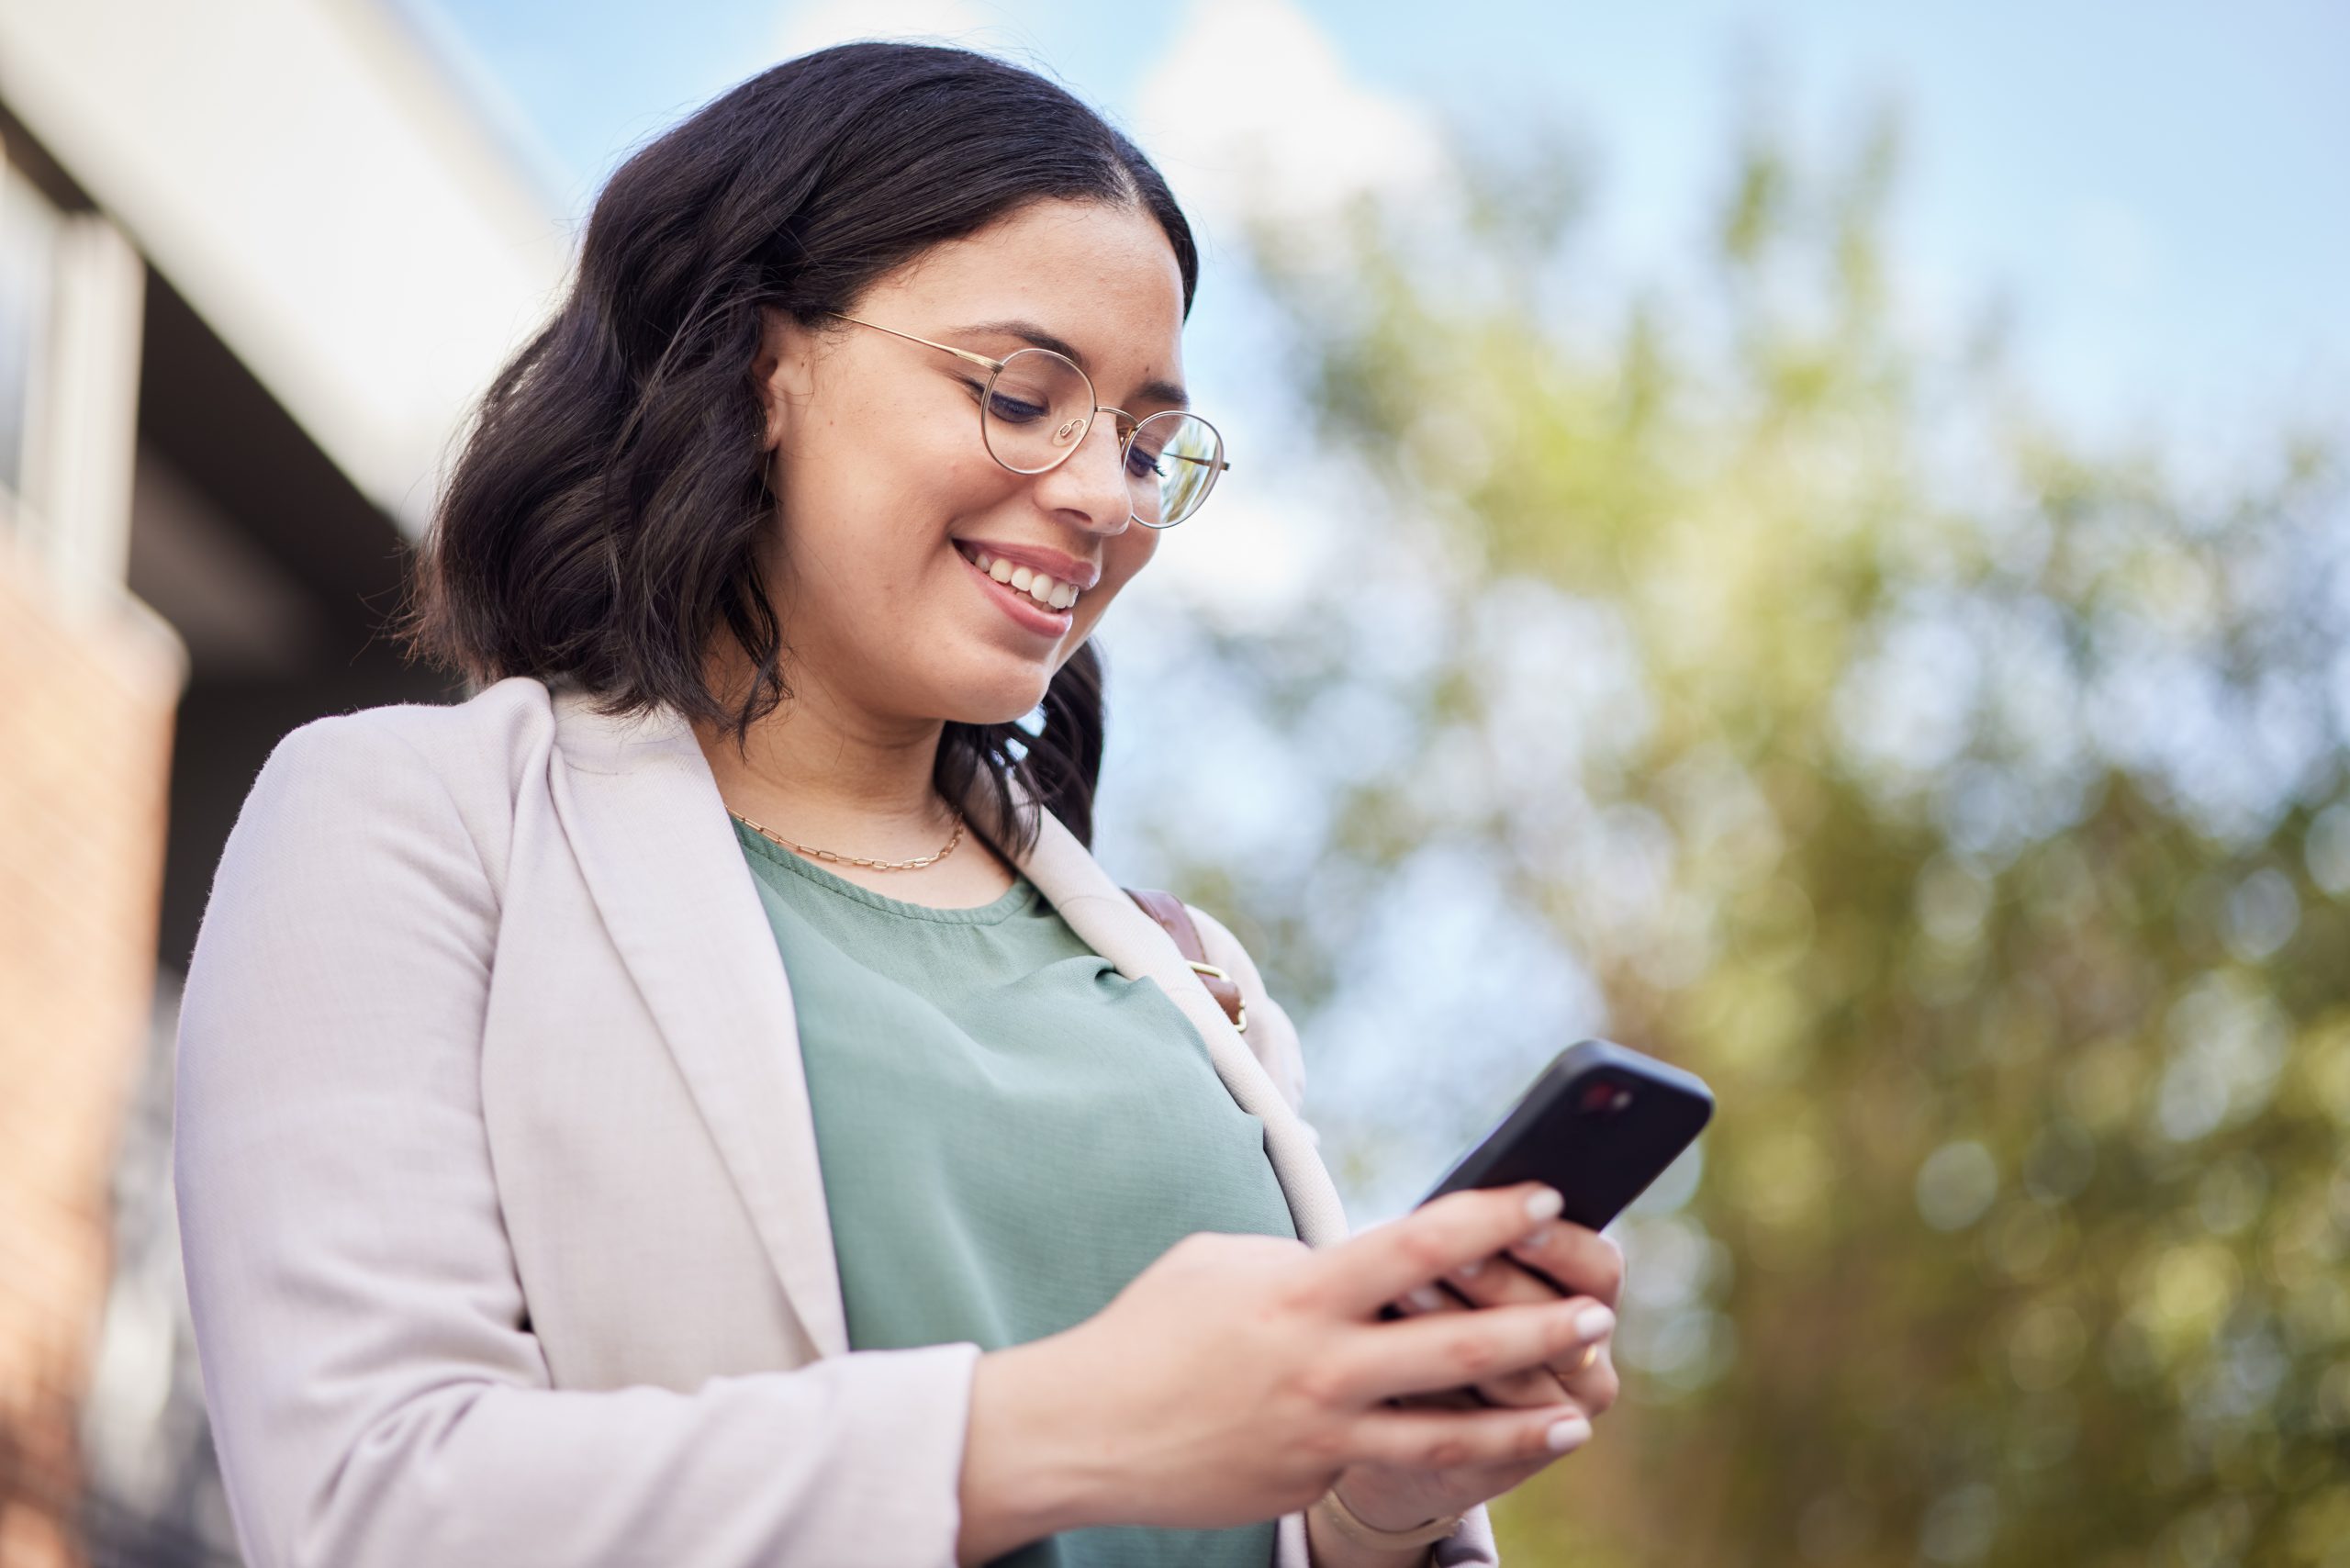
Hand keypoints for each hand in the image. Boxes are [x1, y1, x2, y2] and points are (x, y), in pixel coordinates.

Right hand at [960, 1182, 1602, 1552]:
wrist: (1088, 1431)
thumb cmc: (1153, 1328)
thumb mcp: (1225, 1262)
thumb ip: (1306, 1263)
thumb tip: (1367, 1262)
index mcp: (1303, 1292)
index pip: (1418, 1244)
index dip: (1492, 1218)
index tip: (1548, 1199)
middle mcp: (1322, 1364)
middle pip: (1458, 1345)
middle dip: (1539, 1328)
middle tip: (1599, 1313)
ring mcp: (1321, 1432)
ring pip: (1447, 1431)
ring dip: (1523, 1420)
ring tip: (1580, 1413)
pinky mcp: (1309, 1480)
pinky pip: (1389, 1462)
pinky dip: (1447, 1455)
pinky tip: (1493, 1450)